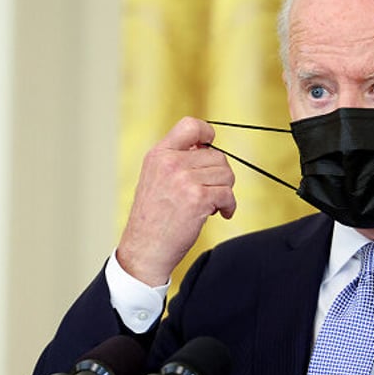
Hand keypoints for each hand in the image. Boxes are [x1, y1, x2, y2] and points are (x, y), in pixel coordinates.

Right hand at [117, 117, 235, 284]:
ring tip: (212, 204)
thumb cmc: (152, 218)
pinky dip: (229, 206)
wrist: (145, 249)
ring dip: (225, 192)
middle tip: (210, 192)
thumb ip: (176, 159)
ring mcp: (184, 180)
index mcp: (159, 154)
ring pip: (227, 174)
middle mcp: (170, 163)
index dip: (207, 134)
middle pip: (218, 156)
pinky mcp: (198, 199)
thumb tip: (207, 147)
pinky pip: (228, 194)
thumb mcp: (155, 178)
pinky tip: (219, 213)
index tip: (209, 148)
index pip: (190, 125)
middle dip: (220, 176)